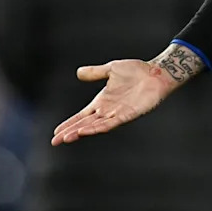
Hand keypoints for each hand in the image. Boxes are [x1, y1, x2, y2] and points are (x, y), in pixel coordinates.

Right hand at [51, 59, 177, 145]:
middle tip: (55, 141)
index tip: (55, 133)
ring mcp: (118, 113)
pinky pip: (112, 123)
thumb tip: (79, 72)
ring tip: (67, 137)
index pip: (82, 116)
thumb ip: (96, 72)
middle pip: (85, 124)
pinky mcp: (129, 114)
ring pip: (96, 126)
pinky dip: (99, 127)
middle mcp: (108, 110)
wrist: (156, 72)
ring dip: (82, 132)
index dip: (69, 123)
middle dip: (70, 132)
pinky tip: (87, 131)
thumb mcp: (111, 69)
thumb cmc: (136, 70)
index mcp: (102, 101)